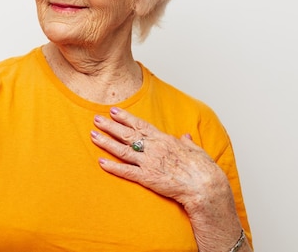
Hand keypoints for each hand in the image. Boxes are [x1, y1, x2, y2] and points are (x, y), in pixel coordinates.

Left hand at [91, 107, 244, 248]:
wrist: (204, 185)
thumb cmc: (203, 169)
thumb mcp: (196, 150)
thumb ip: (187, 142)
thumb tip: (185, 136)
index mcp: (164, 139)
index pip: (140, 124)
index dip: (125, 117)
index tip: (113, 110)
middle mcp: (154, 148)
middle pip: (127, 134)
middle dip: (110, 126)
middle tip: (96, 118)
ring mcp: (149, 162)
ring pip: (122, 150)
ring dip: (106, 142)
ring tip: (93, 135)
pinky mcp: (147, 178)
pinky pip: (126, 171)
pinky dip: (112, 167)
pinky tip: (101, 162)